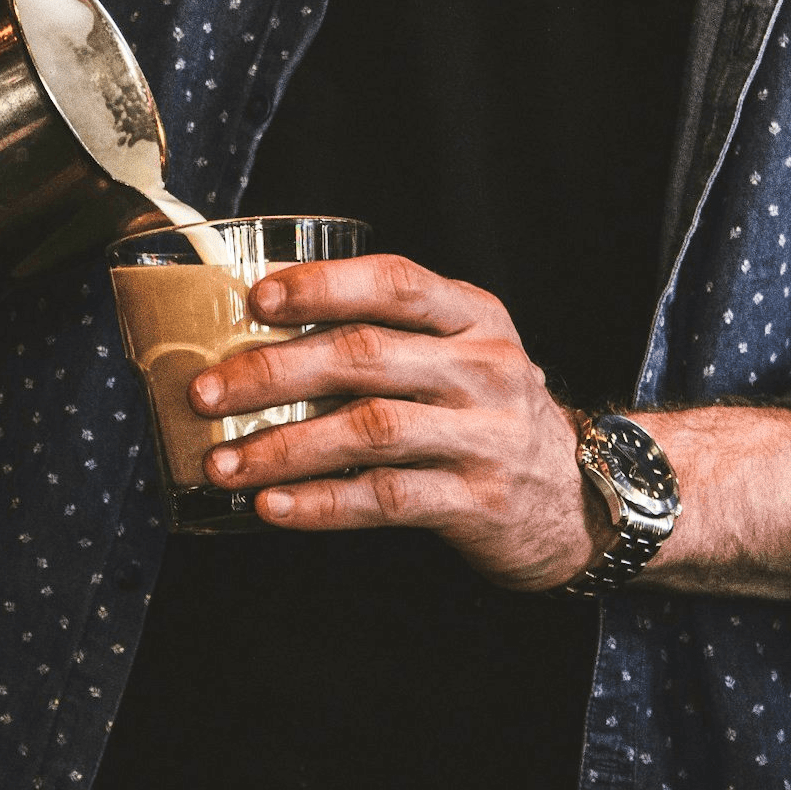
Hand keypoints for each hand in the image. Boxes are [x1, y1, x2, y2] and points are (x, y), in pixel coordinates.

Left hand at [190, 254, 608, 591]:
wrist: (585, 499)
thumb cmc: (487, 414)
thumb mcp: (460, 355)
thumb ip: (386, 338)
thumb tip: (254, 341)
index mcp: (473, 316)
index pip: (395, 282)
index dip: (322, 286)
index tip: (256, 300)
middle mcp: (484, 368)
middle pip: (365, 357)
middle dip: (271, 374)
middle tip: (205, 394)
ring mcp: (487, 436)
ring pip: (368, 431)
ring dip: (282, 447)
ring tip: (223, 464)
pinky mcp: (479, 501)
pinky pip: (387, 498)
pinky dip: (322, 504)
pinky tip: (274, 507)